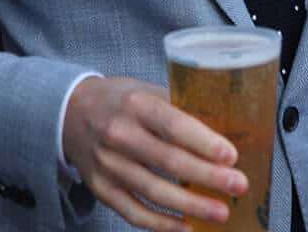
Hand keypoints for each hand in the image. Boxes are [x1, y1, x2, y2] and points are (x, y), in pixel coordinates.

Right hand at [63, 76, 247, 229]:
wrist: (70, 113)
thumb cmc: (121, 99)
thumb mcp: (147, 90)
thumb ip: (178, 107)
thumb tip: (222, 128)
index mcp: (137, 104)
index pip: (174, 125)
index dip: (204, 142)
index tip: (231, 155)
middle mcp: (120, 134)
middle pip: (169, 161)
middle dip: (208, 177)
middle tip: (237, 185)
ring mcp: (108, 165)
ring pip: (154, 191)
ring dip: (191, 205)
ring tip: (220, 211)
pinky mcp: (101, 189)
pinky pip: (133, 212)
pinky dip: (161, 223)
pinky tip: (186, 226)